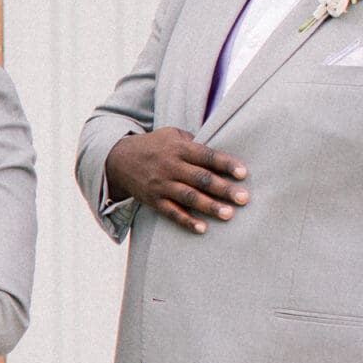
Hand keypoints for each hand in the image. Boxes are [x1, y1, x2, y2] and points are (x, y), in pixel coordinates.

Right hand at [104, 129, 248, 234]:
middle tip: (244, 198)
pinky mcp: (154, 200)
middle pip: (201, 178)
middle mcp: (170, 166)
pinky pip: (171, 212)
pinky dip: (186, 221)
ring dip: (209, 206)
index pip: (206, 156)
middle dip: (223, 189)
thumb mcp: (172, 135)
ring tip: (229, 214)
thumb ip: (194, 143)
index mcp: (179, 148)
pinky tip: (202, 228)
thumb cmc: (154, 146)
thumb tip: (220, 154)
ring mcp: (161, 184)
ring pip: (188, 197)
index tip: (243, 173)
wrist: (118, 160)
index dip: (225, 164)